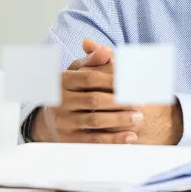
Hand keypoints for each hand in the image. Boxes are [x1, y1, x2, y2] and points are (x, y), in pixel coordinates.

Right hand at [30, 39, 182, 144]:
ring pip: (95, 121)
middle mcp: (59, 101)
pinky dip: (114, 140)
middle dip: (121, 102)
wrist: (49, 118)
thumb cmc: (73, 90)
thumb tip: (106, 50)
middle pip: (94, 100)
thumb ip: (94, 61)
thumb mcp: (79, 72)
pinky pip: (93, 140)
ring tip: (138, 117)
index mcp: (63, 80)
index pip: (91, 78)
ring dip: (120, 120)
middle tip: (141, 102)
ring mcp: (62, 121)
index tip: (133, 83)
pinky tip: (130, 137)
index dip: (114, 80)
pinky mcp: (67, 139)